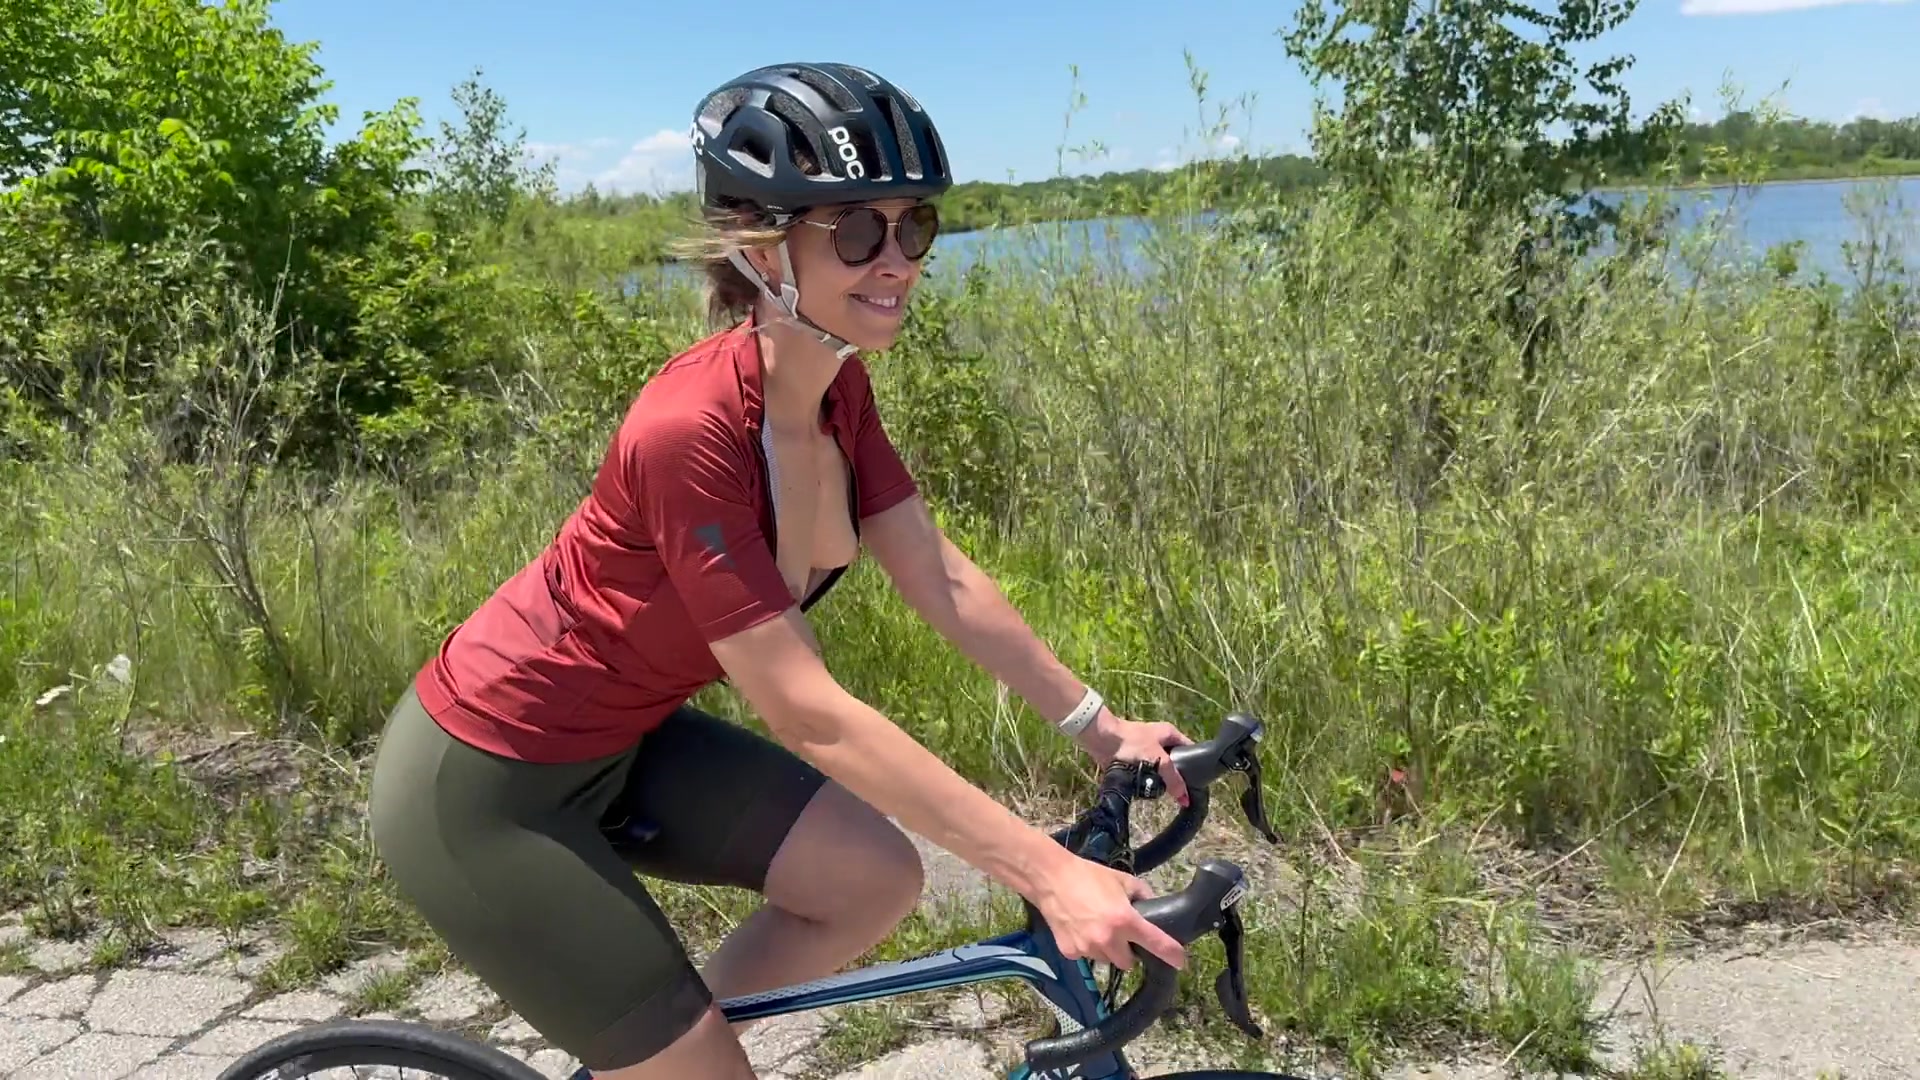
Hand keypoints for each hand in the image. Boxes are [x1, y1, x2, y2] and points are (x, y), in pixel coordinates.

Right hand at [1029, 851, 1186, 971]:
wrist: (1051, 878)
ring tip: (1097, 928)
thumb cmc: (1088, 876)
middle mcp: (1108, 939)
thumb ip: (1142, 894)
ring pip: (1106, 961)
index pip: (1156, 943)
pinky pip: (1086, 956)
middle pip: (1128, 963)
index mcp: (1125, 920)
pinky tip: (1080, 929)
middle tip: (1120, 934)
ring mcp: (1088, 948)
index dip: (1172, 954)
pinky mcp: (1070, 952)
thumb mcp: (1122, 880)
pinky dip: (1087, 948)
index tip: (1180, 961)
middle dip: (1128, 952)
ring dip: (1107, 951)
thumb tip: (1152, 906)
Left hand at [1077, 711, 1194, 807]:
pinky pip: (1147, 774)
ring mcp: (1147, 750)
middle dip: (1177, 777)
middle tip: (1182, 793)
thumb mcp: (1158, 759)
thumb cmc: (1133, 743)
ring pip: (1160, 770)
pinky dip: (1149, 781)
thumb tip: (1184, 798)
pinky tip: (1151, 792)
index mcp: (1170, 733)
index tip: (1198, 783)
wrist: (1102, 739)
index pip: (1190, 749)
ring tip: (1167, 795)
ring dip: (1162, 781)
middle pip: (1175, 762)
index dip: (1195, 764)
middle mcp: (1160, 741)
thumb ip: (1173, 778)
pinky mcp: (1134, 760)